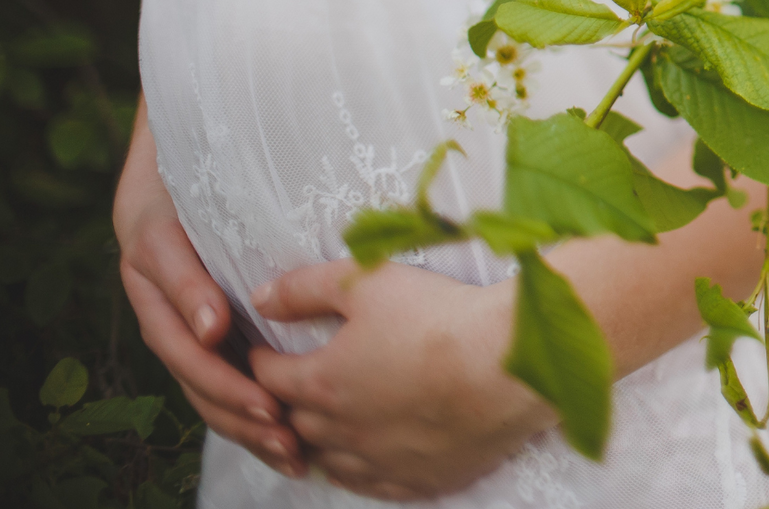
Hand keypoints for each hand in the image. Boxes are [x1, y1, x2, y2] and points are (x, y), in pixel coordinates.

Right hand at [114, 98, 304, 477]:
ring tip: (289, 447)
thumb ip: (216, 211)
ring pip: (200, 377)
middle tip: (277, 419)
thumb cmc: (211, 151)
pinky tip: (286, 439)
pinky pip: (220, 378)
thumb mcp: (206, 168)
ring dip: (242, 416)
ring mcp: (178, 312)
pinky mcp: (206, 329)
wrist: (201, 141)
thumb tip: (219, 314)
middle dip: (229, 391)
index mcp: (150, 244)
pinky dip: (249, 410)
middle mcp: (157, 286)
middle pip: (185, 352)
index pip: (166, 280)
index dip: (191, 305)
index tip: (220, 331)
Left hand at [249, 260, 554, 501]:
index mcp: (323, 382)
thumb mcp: (367, 282)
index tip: (266, 352)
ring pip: (330, 461)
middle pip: (294, 423)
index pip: (270, 378)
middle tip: (294, 387)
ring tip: (328, 425)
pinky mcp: (419, 479)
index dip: (263, 361)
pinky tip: (368, 459)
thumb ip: (305, 288)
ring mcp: (381, 461)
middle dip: (287, 403)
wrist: (508, 364)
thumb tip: (260, 299)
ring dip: (321, 443)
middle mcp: (342, 431)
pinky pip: (375, 486)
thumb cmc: (439, 318)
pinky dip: (362, 471)